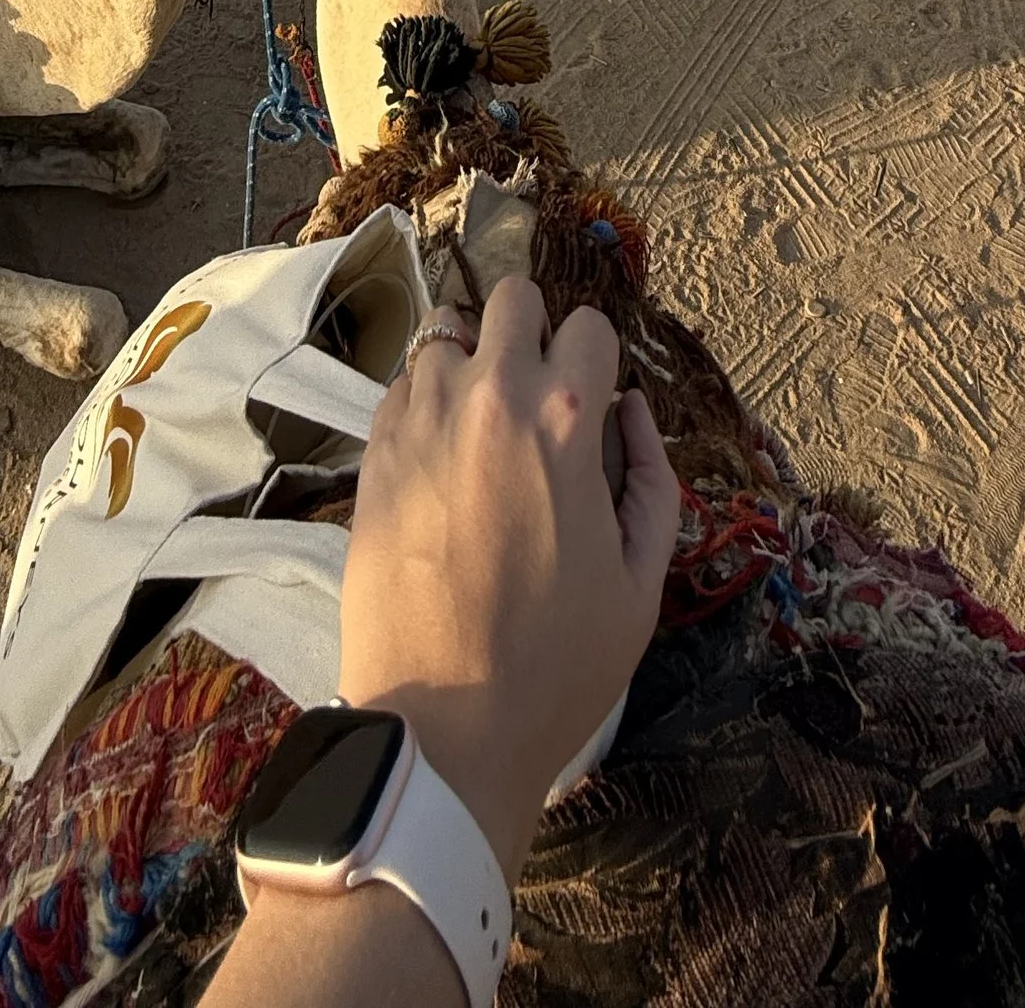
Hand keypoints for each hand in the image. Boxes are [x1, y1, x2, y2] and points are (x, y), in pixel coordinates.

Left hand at [338, 276, 679, 876]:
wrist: (445, 727)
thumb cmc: (558, 665)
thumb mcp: (642, 583)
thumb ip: (652, 481)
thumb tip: (633, 411)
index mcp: (568, 420)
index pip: (590, 326)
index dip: (597, 363)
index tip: (592, 405)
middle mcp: (492, 396)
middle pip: (512, 298)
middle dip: (532, 335)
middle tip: (538, 400)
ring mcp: (422, 418)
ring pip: (447, 334)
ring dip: (471, 365)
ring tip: (481, 430)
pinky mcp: (372, 453)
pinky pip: (402, 386)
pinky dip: (425, 403)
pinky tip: (439, 459)